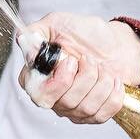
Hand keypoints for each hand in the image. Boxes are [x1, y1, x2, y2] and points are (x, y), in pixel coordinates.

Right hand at [15, 13, 139, 124]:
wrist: (114, 44)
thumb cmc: (84, 34)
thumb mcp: (57, 23)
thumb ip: (37, 32)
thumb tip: (25, 43)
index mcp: (37, 76)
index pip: (38, 93)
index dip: (58, 80)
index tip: (71, 60)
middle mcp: (52, 97)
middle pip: (65, 102)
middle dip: (85, 77)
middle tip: (89, 58)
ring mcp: (72, 109)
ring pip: (86, 108)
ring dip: (101, 81)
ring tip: (102, 66)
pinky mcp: (93, 115)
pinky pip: (103, 113)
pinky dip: (113, 92)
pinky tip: (112, 78)